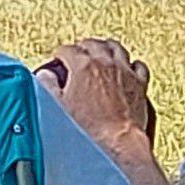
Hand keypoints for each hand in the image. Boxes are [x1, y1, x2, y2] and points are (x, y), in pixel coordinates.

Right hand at [39, 37, 157, 144]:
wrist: (117, 139)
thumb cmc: (88, 126)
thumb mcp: (58, 105)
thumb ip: (49, 86)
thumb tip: (44, 75)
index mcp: (84, 66)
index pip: (69, 50)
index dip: (61, 53)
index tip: (59, 57)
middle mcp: (106, 63)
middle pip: (94, 44)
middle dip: (82, 46)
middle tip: (77, 51)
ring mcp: (125, 71)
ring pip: (117, 48)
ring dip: (106, 47)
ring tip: (100, 51)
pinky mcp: (140, 83)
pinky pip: (137, 65)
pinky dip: (130, 63)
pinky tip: (127, 66)